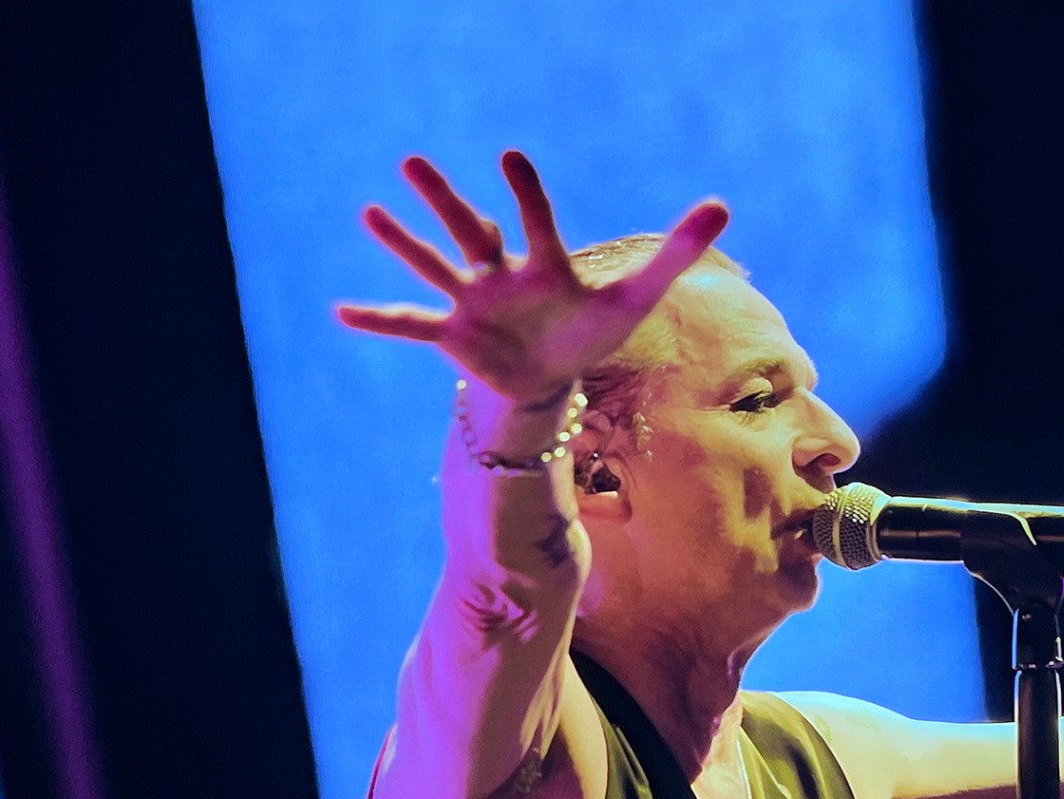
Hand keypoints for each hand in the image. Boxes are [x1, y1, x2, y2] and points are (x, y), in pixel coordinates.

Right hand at [338, 151, 728, 401]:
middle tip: (411, 159)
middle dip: (442, 200)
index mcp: (544, 264)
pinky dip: (377, 319)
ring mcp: (472, 303)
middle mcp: (500, 274)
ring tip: (368, 212)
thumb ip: (675, 253)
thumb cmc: (590, 329)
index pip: (536, 225)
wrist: (551, 378)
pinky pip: (410, 325)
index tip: (510, 155)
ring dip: (402, 243)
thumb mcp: (635, 296)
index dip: (525, 195)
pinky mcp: (454, 335)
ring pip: (433, 267)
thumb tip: (723, 203)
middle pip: (469, 231)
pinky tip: (340, 310)